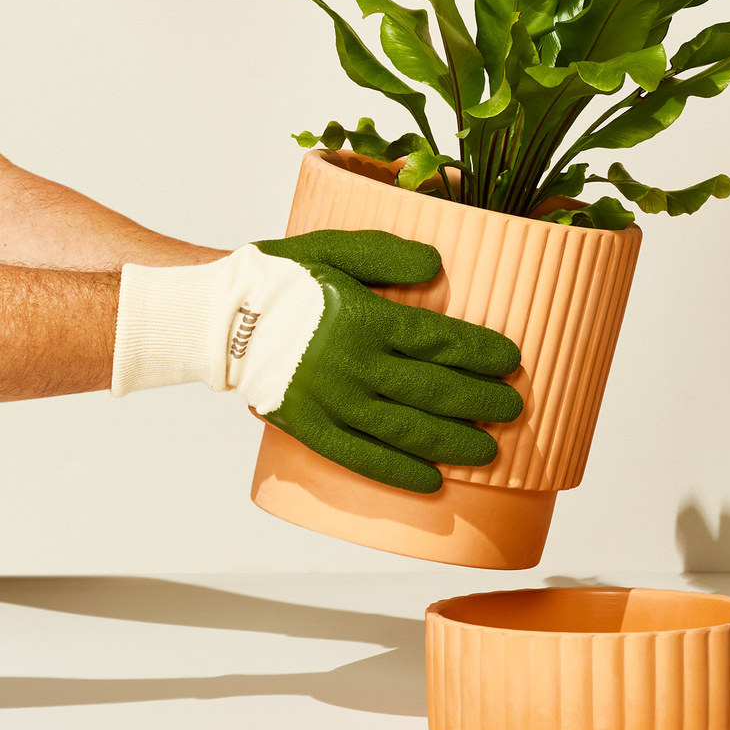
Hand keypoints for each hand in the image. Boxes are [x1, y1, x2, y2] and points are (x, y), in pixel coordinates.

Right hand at [112, 229, 522, 491]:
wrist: (216, 321)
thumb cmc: (279, 280)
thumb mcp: (331, 248)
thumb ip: (384, 254)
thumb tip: (437, 265)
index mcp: (364, 318)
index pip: (439, 341)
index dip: (480, 353)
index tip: (512, 360)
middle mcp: (354, 365)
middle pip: (432, 390)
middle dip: (479, 401)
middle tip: (514, 408)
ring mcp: (333, 403)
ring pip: (406, 430)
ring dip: (451, 441)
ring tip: (488, 450)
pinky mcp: (312, 429)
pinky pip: (362, 458)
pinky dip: (398, 472)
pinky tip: (431, 482)